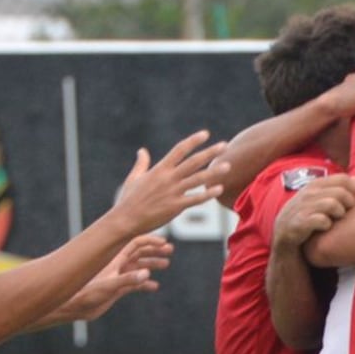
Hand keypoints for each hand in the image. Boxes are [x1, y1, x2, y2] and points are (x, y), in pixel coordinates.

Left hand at [62, 232, 174, 321]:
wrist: (75, 307)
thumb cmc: (86, 293)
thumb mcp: (109, 286)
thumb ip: (128, 280)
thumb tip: (147, 274)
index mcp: (115, 259)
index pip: (135, 243)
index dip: (150, 241)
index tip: (164, 243)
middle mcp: (118, 265)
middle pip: (139, 252)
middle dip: (154, 250)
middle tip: (170, 251)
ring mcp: (118, 276)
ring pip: (139, 266)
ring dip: (152, 264)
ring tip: (166, 264)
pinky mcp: (118, 288)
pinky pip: (135, 283)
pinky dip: (145, 283)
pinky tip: (154, 286)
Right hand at [113, 130, 231, 233]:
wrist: (126, 219)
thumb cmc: (129, 200)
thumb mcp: (134, 178)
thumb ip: (142, 164)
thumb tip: (142, 151)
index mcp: (159, 169)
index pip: (179, 150)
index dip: (193, 141)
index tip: (206, 134)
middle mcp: (168, 178)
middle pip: (193, 162)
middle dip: (210, 153)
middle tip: (225, 145)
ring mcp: (173, 192)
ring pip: (197, 179)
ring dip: (214, 172)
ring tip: (228, 166)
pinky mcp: (175, 207)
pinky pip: (195, 199)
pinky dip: (207, 194)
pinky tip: (219, 189)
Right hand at [271, 173, 354, 254]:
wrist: (284, 245)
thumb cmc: (308, 222)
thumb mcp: (322, 203)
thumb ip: (338, 190)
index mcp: (314, 186)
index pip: (343, 179)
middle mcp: (307, 193)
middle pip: (341, 192)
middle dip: (350, 204)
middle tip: (347, 215)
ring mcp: (301, 208)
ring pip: (333, 204)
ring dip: (339, 214)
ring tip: (336, 221)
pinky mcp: (298, 224)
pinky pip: (322, 220)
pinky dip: (327, 225)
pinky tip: (326, 229)